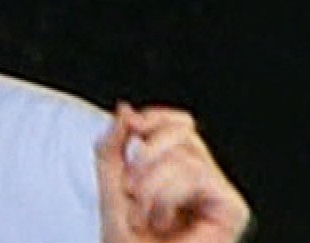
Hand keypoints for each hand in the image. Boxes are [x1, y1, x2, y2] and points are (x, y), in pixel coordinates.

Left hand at [96, 102, 250, 242]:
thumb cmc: (125, 242)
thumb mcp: (109, 187)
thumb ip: (111, 149)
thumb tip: (124, 111)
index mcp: (176, 172)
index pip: (178, 125)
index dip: (157, 117)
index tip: (134, 124)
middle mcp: (201, 181)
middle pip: (185, 132)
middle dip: (148, 151)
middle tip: (131, 185)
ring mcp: (218, 195)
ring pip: (187, 154)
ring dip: (152, 181)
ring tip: (141, 210)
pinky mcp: (231, 210)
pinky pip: (198, 174)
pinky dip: (167, 191)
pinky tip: (159, 218)